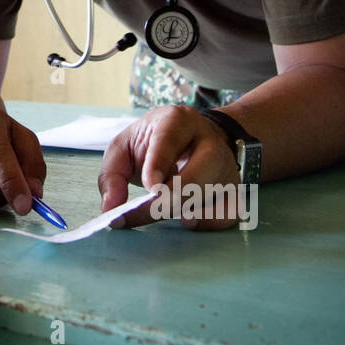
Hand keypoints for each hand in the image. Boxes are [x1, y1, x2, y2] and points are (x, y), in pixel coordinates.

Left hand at [98, 105, 241, 230]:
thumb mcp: (124, 148)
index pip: (170, 140)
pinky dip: (206, 222)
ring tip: (161, 209)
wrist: (192, 138)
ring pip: (211, 195)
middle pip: (197, 174)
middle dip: (170, 198)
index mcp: (177, 121)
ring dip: (182, 211)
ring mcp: (226, 166)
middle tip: (146, 210)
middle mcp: (208, 141)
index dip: (160, 164)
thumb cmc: (152, 143)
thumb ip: (111, 176)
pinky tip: (186, 218)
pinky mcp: (234, 189)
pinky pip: (226, 214)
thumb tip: (110, 209)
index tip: (150, 187)